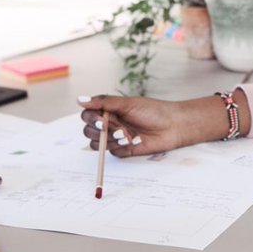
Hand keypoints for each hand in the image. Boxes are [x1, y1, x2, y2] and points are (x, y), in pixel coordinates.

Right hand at [78, 92, 247, 156]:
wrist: (172, 126)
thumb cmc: (152, 111)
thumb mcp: (127, 104)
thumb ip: (103, 102)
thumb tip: (79, 99)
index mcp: (109, 110)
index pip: (87, 115)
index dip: (91, 119)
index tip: (103, 120)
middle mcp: (109, 123)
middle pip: (88, 131)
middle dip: (101, 131)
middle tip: (119, 128)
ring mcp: (115, 137)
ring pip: (97, 144)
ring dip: (110, 140)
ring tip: (128, 135)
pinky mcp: (122, 150)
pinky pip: (111, 153)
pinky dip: (120, 147)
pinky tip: (135, 141)